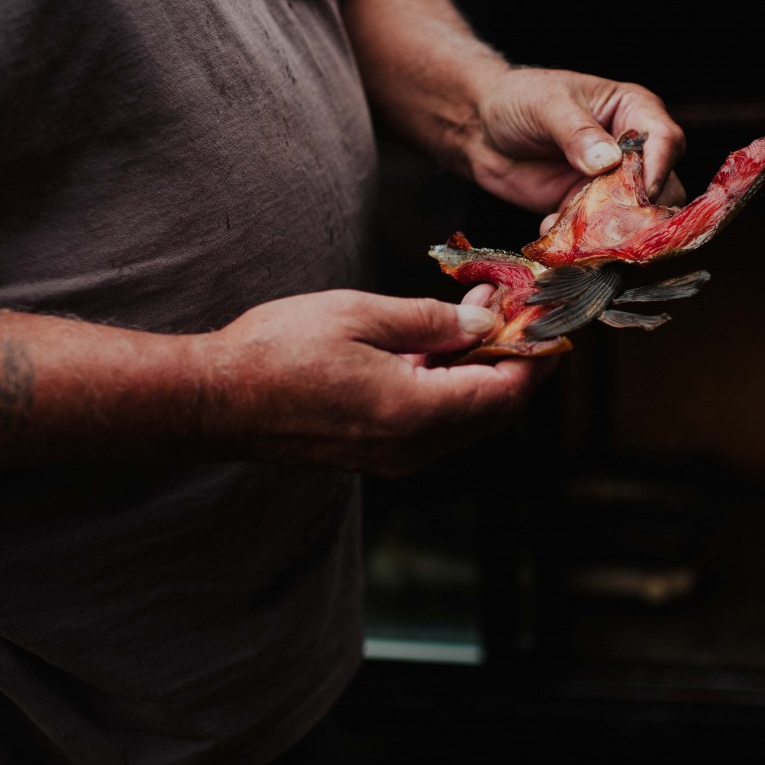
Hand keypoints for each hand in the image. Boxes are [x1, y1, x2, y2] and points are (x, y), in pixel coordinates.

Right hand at [196, 289, 553, 476]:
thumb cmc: (279, 352)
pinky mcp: (372, 452)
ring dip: (480, 370)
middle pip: (492, 412)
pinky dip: (449, 385)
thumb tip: (481, 325)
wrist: (214, 401)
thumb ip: (430, 322)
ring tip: (476, 312)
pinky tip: (437, 345)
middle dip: (513, 359)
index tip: (550, 321)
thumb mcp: (362, 316)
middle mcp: (412, 447)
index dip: (534, 357)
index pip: (505, 393)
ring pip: (464, 419)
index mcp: (417, 413)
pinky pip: (433, 423)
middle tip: (514, 308)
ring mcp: (391, 455)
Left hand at [464, 68, 686, 226]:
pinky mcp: (586, 209)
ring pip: (633, 217)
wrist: (481, 128)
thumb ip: (577, 132)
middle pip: (662, 187)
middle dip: (640, 209)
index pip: (665, 140)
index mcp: (633, 110)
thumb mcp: (546, 105)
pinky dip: (578, 239)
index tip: (642, 190)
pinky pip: (597, 233)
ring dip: (609, 230)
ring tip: (578, 231)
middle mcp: (630, 150)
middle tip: (613, 222)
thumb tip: (608, 161)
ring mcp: (610, 183)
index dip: (659, 167)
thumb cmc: (518, 99)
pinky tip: (548, 226)